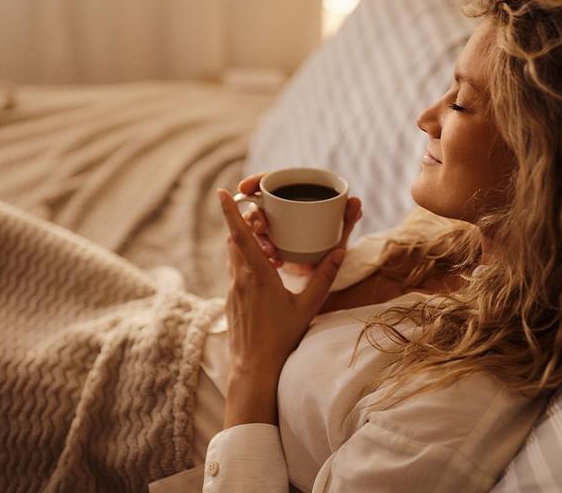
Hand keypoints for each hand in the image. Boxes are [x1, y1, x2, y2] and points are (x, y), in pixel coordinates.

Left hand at [217, 187, 360, 375]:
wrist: (254, 367)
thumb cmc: (281, 338)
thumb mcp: (308, 307)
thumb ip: (323, 277)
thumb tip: (340, 251)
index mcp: (257, 275)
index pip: (239, 235)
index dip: (230, 211)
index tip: (221, 192)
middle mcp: (240, 278)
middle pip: (234, 238)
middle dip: (244, 221)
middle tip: (261, 214)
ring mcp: (233, 289)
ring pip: (233, 253)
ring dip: (246, 240)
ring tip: (269, 241)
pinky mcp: (231, 299)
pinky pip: (236, 269)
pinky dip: (247, 259)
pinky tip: (267, 267)